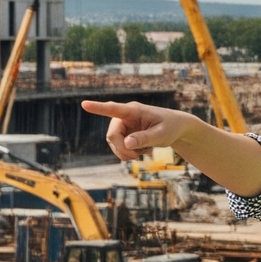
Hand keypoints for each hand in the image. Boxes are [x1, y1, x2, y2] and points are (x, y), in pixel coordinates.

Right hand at [80, 101, 260, 195]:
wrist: (176, 129)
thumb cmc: (171, 127)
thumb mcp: (161, 135)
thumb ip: (144, 138)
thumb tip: (127, 143)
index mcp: (134, 110)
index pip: (114, 108)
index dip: (98, 108)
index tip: (84, 104)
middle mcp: (125, 116)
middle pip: (112, 136)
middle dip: (121, 149)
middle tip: (136, 157)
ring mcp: (123, 124)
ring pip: (113, 143)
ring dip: (125, 153)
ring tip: (142, 153)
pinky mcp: (124, 133)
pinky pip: (118, 147)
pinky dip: (127, 153)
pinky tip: (140, 152)